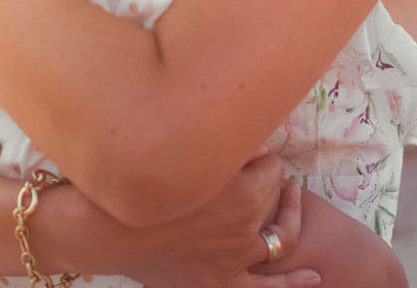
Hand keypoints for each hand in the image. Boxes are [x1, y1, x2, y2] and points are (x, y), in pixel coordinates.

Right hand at [109, 154, 317, 287]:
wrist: (101, 231)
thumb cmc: (137, 185)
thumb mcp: (181, 155)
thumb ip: (223, 148)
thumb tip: (253, 143)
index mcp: (241, 195)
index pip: (271, 166)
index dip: (259, 155)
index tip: (245, 150)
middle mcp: (244, 229)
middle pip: (272, 198)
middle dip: (268, 180)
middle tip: (257, 167)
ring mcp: (233, 260)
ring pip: (277, 239)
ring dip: (287, 219)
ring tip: (292, 202)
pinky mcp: (217, 282)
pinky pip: (263, 287)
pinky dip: (290, 283)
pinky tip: (314, 276)